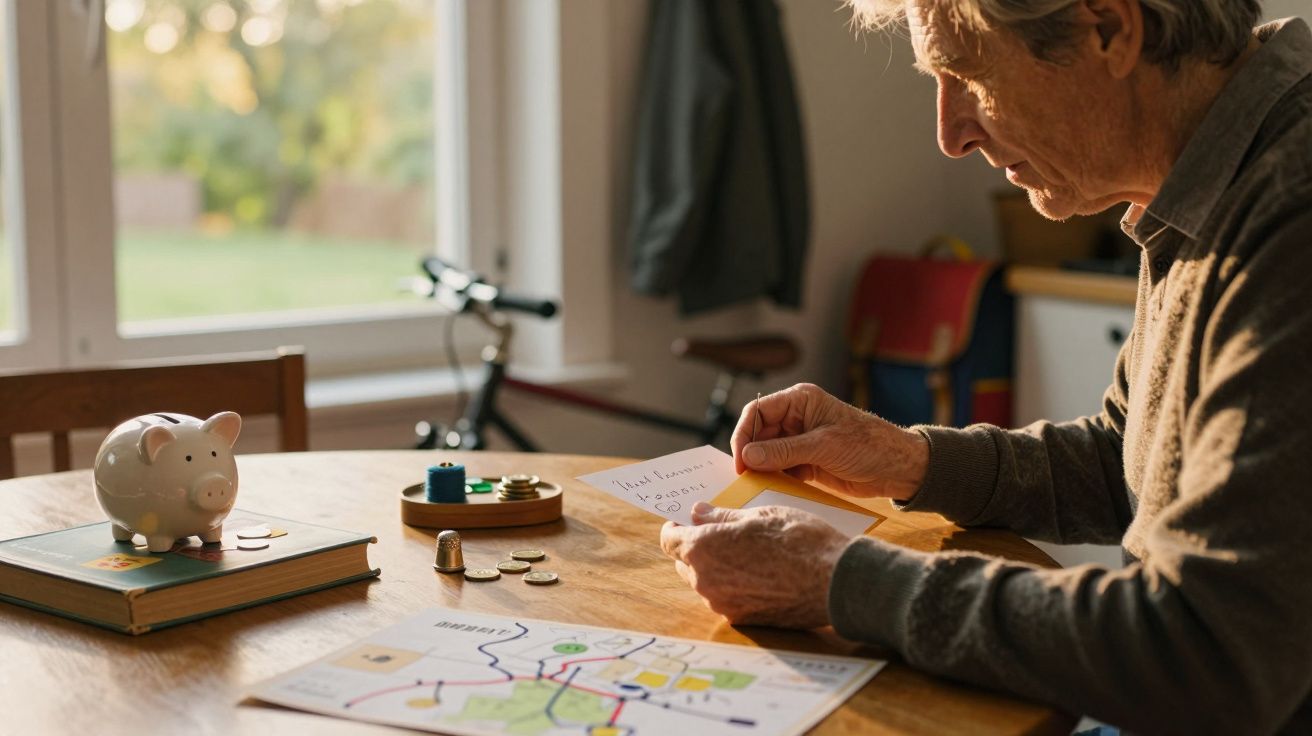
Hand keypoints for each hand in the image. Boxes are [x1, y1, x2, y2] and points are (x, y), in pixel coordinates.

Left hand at [659, 502, 850, 628]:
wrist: (833, 581)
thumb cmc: (798, 540)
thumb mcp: (759, 515)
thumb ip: (722, 517)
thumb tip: (697, 513)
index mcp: (703, 549)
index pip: (669, 540)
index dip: (675, 528)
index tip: (685, 522)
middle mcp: (705, 581)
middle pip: (685, 563)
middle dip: (696, 547)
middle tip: (720, 533)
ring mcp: (723, 604)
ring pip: (705, 582)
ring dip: (715, 568)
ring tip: (745, 552)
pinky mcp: (743, 619)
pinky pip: (726, 599)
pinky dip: (733, 586)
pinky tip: (758, 573)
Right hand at [732, 383, 928, 500]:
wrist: (899, 469)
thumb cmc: (869, 446)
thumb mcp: (823, 446)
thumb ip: (784, 451)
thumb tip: (748, 456)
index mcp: (800, 401)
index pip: (758, 412)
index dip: (744, 434)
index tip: (741, 460)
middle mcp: (797, 418)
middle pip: (758, 433)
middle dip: (751, 453)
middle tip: (746, 477)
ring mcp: (801, 441)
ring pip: (767, 453)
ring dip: (761, 468)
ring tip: (757, 485)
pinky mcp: (806, 462)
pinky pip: (780, 468)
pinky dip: (774, 479)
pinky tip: (774, 489)